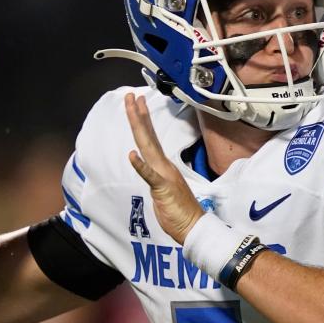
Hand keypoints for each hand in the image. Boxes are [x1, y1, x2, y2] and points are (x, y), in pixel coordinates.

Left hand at [124, 93, 202, 243]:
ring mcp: (164, 175)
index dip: (143, 120)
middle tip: (130, 96)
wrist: (193, 226)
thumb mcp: (164, 189)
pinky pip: (150, 176)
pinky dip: (141, 166)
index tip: (137, 103)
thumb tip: (150, 169)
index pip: (150, 139)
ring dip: (139, 128)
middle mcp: (163, 165)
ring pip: (147, 148)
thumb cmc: (180, 211)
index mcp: (163, 165)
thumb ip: (156, 176)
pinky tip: (132, 155)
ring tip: (133, 109)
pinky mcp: (163, 188)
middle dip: (137, 115)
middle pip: (147, 136)